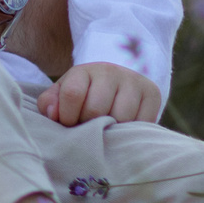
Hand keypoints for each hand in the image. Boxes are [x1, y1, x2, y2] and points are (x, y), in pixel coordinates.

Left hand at [36, 61, 162, 124]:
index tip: (69, 123)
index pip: (72, 94)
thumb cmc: (84, 94)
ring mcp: (134, 82)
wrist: (117, 83)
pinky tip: (123, 128)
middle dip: (88, 125)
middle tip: (89, 127)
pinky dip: (130, 131)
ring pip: (120, 118)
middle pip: (96, 110)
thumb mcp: (63, 94)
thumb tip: (53, 115)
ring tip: (106, 128)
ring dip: (111, 130)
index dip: (67, 116)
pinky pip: (141, 123)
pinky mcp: (153, 94)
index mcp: (84, 70)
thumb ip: (50, 102)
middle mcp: (111, 72)